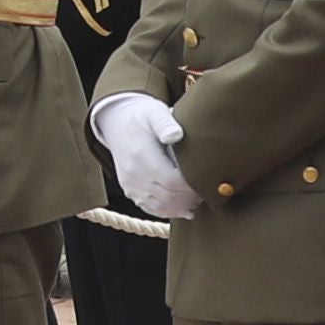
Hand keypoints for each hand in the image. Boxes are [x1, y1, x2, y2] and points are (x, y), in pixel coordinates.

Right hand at [93, 90, 192, 221]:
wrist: (118, 124)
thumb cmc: (142, 117)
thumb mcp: (154, 112)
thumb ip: (165, 123)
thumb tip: (176, 135)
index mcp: (141, 154)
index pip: (171, 180)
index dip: (191, 185)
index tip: (205, 180)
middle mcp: (133, 173)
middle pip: (168, 196)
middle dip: (190, 197)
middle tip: (206, 191)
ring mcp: (130, 184)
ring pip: (160, 206)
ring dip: (181, 206)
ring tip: (198, 199)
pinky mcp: (130, 191)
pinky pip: (150, 208)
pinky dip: (169, 211)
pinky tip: (184, 210)